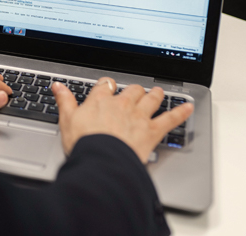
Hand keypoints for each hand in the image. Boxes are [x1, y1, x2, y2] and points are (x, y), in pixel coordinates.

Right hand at [53, 78, 193, 163]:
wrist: (102, 160)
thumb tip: (57, 86)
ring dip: (156, 95)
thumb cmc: (84, 143)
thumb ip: (64, 100)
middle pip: (132, 89)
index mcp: (100, 100)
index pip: (106, 85)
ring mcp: (139, 116)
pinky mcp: (152, 131)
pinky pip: (170, 118)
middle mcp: (122, 104)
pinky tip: (188, 107)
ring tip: (159, 92)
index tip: (109, 86)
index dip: (108, 85)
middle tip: (136, 91)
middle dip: (135, 89)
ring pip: (151, 99)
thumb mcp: (66, 120)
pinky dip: (181, 112)